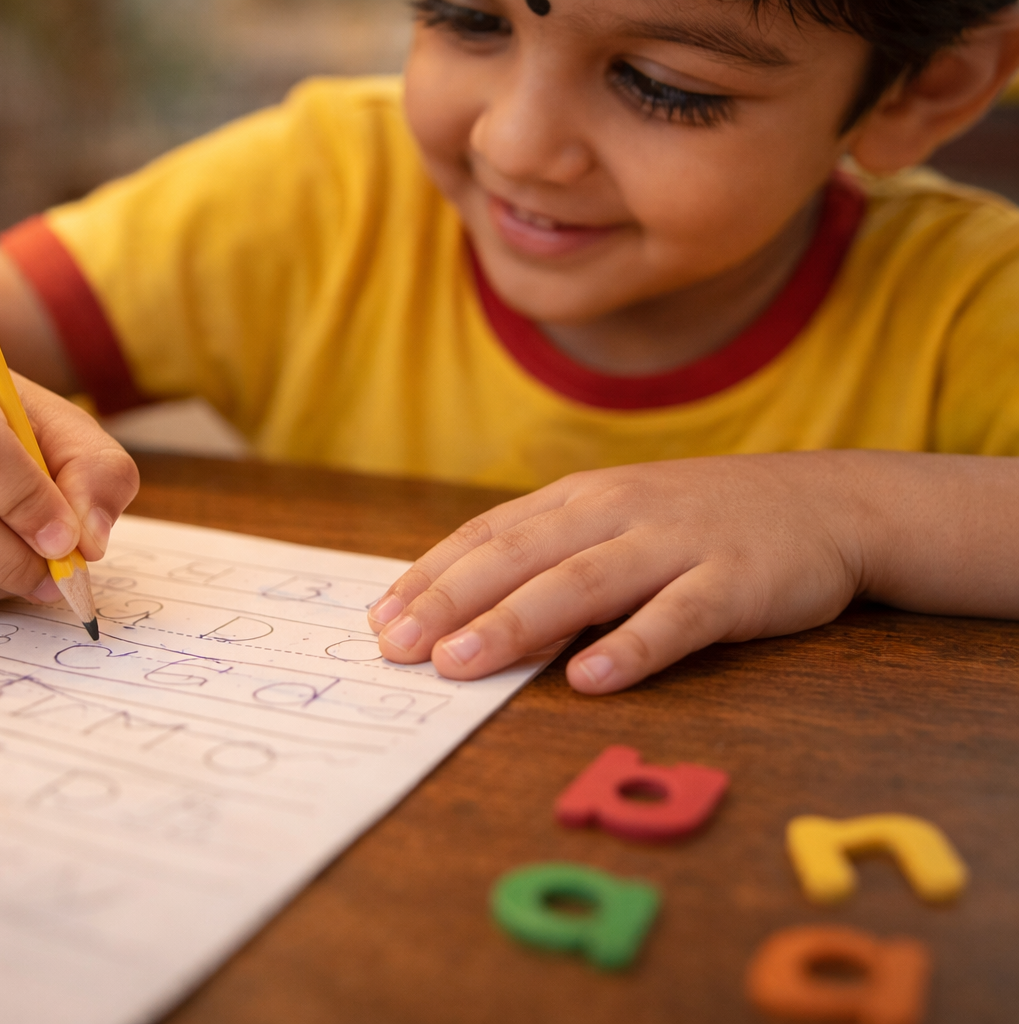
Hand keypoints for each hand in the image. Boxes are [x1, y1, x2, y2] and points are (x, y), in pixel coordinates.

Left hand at [367, 453, 871, 692]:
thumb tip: (463, 618)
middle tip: (396, 649)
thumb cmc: (700, 523)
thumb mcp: (617, 523)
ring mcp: (676, 544)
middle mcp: (618, 512)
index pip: (488, 535)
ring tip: (461, 664)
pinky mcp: (734, 582)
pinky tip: (590, 678)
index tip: (379, 620)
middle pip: (519, 558)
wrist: (827, 503)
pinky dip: (632, 647)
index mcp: (580, 499)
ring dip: (516, 624)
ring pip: (582, 584)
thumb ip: (548, 560)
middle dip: (450, 603)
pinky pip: (677, 617)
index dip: (431, 577)